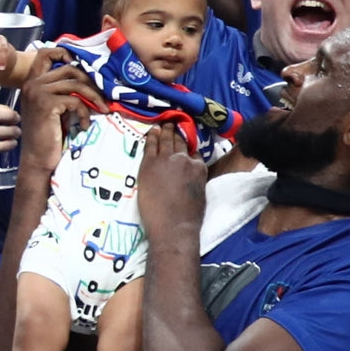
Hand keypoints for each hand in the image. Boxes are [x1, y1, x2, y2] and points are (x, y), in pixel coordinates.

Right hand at [19, 48, 106, 173]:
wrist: (38, 159)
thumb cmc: (49, 137)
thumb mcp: (56, 109)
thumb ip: (64, 92)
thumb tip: (90, 79)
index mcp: (32, 82)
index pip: (46, 53)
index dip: (66, 53)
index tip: (83, 67)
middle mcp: (32, 83)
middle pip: (70, 69)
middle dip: (91, 82)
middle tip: (103, 97)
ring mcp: (37, 92)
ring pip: (76, 84)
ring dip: (94, 97)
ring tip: (102, 110)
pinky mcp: (46, 104)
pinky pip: (75, 100)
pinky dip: (84, 113)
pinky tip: (84, 126)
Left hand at [138, 122, 206, 236]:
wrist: (173, 226)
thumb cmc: (189, 217)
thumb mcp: (199, 194)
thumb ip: (195, 180)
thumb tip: (190, 177)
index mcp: (198, 168)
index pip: (194, 153)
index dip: (189, 148)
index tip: (185, 145)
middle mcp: (184, 159)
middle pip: (180, 142)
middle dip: (177, 133)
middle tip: (174, 124)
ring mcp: (166, 160)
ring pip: (165, 140)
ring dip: (165, 131)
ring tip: (164, 124)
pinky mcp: (149, 164)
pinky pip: (150, 145)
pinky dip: (151, 136)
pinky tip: (152, 131)